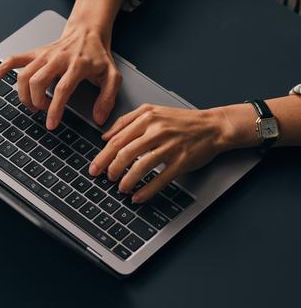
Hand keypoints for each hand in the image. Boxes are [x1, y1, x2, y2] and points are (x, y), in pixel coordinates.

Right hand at [0, 0, 125, 129]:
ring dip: (24, 94)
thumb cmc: (98, 56)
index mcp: (77, 64)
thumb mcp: (112, 76)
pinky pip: (14, 60)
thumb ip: (108, 98)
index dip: (55, 109)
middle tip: (44, 112)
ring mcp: (44, 55)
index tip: (51, 124)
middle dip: (37, 102)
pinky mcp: (35, 53)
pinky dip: (1, 70)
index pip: (62, 89)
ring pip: (24, 75)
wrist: (88, 32)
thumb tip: (98, 118)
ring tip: (33, 104)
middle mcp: (57, 58)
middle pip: (38, 82)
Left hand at [89, 104, 243, 202]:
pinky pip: (160, 178)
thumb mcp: (151, 111)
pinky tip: (138, 196)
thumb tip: (105, 136)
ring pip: (141, 166)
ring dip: (127, 180)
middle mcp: (157, 131)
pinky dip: (147, 190)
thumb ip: (126, 120)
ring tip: (120, 188)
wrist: (212, 126)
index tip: (94, 167)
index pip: (118, 139)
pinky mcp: (181, 161)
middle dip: (111, 168)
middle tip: (106, 178)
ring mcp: (170, 146)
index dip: (103, 156)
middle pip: (126, 152)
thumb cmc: (181, 120)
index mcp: (146, 118)